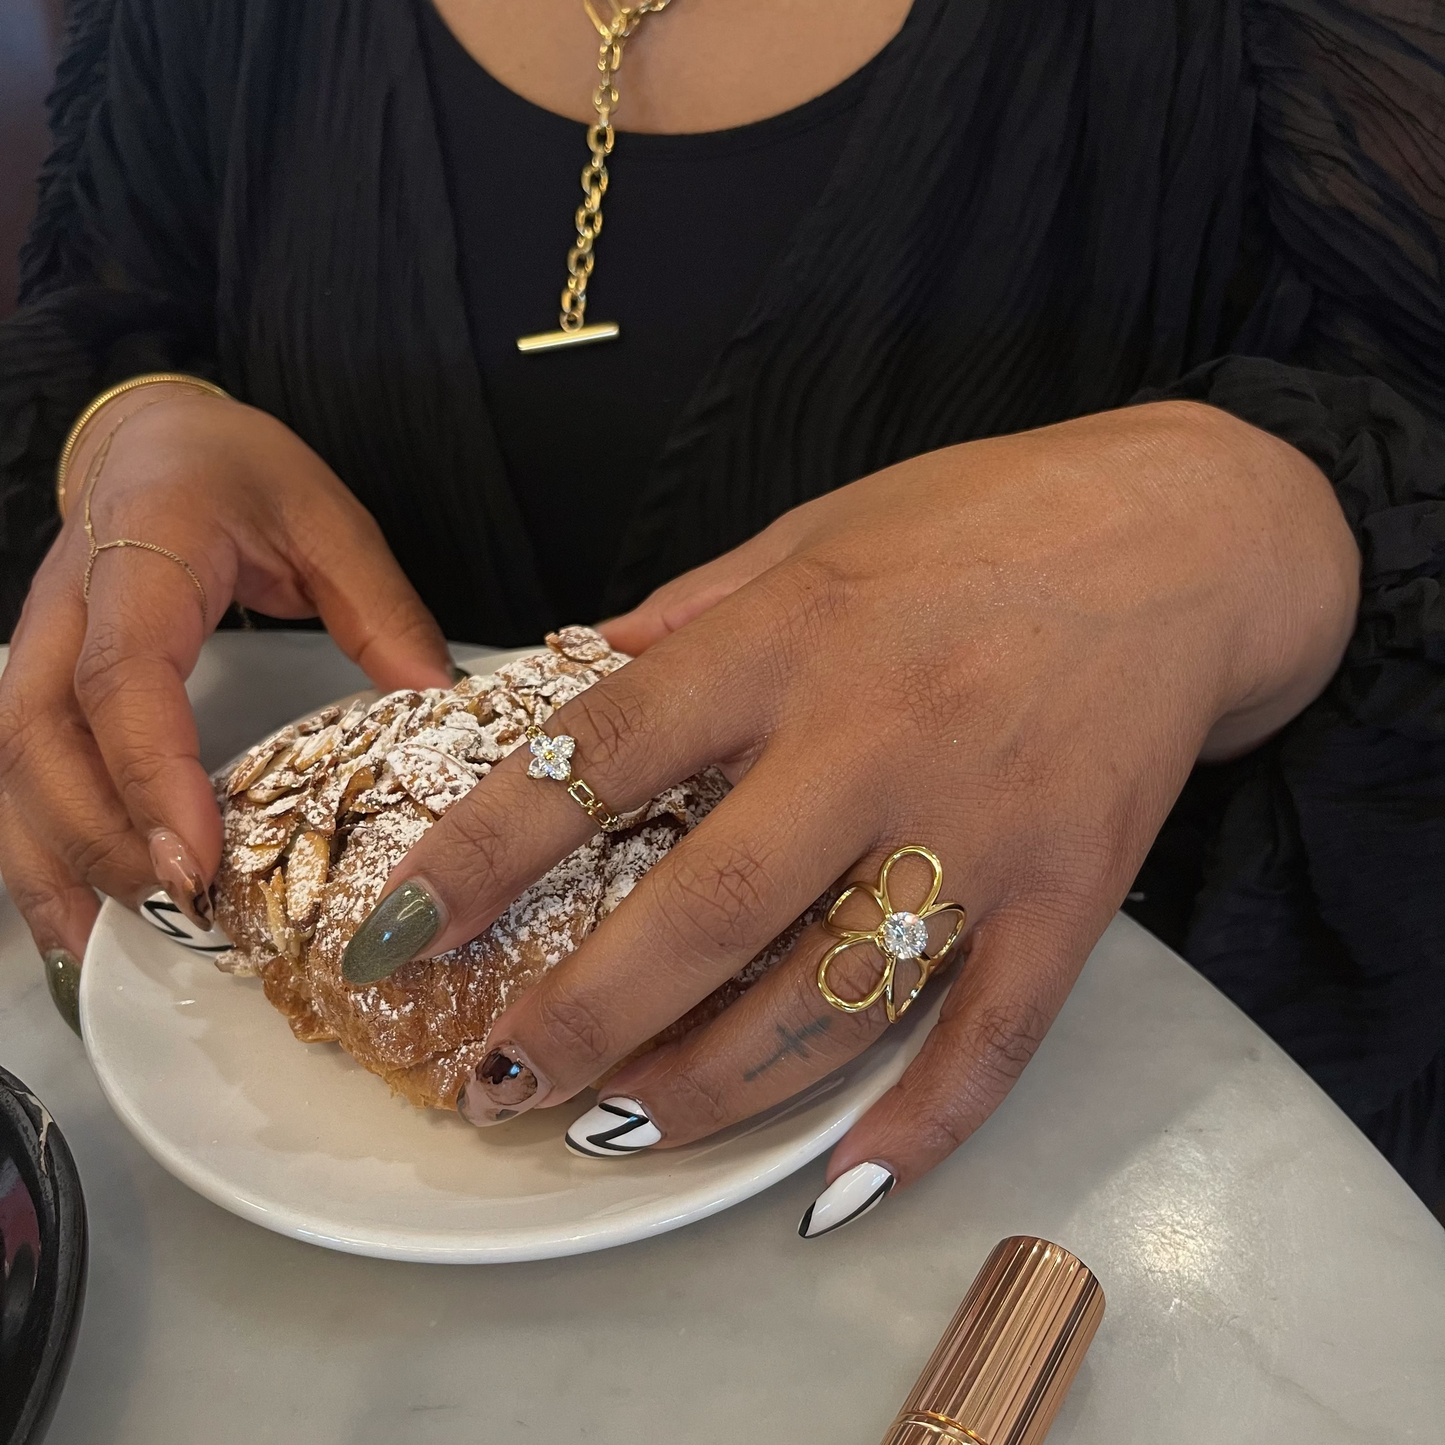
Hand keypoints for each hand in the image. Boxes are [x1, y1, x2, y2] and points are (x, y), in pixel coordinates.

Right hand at [0, 384, 452, 1012]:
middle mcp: (67, 608)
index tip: (196, 854)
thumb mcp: (328, 517)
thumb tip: (433, 702)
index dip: (150, 772)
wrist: (152, 439)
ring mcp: (39, 645)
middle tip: (176, 910)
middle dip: (100, 838)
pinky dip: (36, 847)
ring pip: (11, 767)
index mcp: (142, 555)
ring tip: (104, 943)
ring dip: (52, 861)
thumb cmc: (237, 472)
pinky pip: (14, 773)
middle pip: (44, 739)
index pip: (124, 678)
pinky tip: (72, 910)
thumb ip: (379, 606)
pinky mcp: (39, 679)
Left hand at [358, 401, 1358, 1227]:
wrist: (1183, 535)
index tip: (396, 937)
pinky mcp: (1073, 892)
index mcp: (788, 638)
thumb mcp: (816, 529)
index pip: (600, 755)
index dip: (480, 855)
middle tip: (494, 1084)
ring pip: (829, 1002)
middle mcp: (875, 741)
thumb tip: (582, 676)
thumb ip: (696, 613)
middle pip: (702, 914)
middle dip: (580, 1021)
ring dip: (711, 1091)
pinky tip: (837, 1184)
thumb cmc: (982, 521)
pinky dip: (916, 1128)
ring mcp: (981, 828)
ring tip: (621, 1130)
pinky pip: (990, 1038)